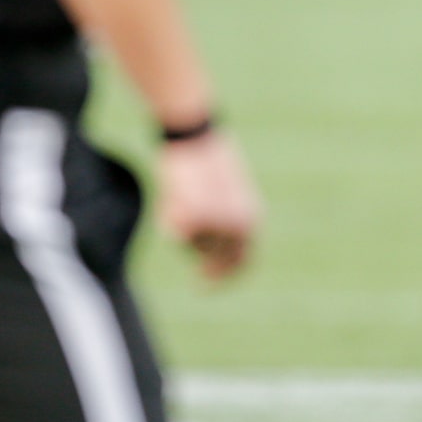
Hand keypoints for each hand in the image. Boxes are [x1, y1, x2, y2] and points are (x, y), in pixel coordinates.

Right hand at [158, 130, 261, 281]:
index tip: (207, 284)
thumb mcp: (226, 195)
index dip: (227, 276)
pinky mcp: (197, 216)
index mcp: (252, 218)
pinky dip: (170, 218)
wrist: (196, 136)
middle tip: (195, 272)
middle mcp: (239, 225)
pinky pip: (176, 231)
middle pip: (214, 259)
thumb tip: (212, 256)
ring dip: (186, 232)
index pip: (245, 262)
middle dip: (202, 261)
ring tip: (184, 197)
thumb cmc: (208, 162)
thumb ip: (223, 224)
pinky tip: (173, 195)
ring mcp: (219, 222)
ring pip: (192, 245)